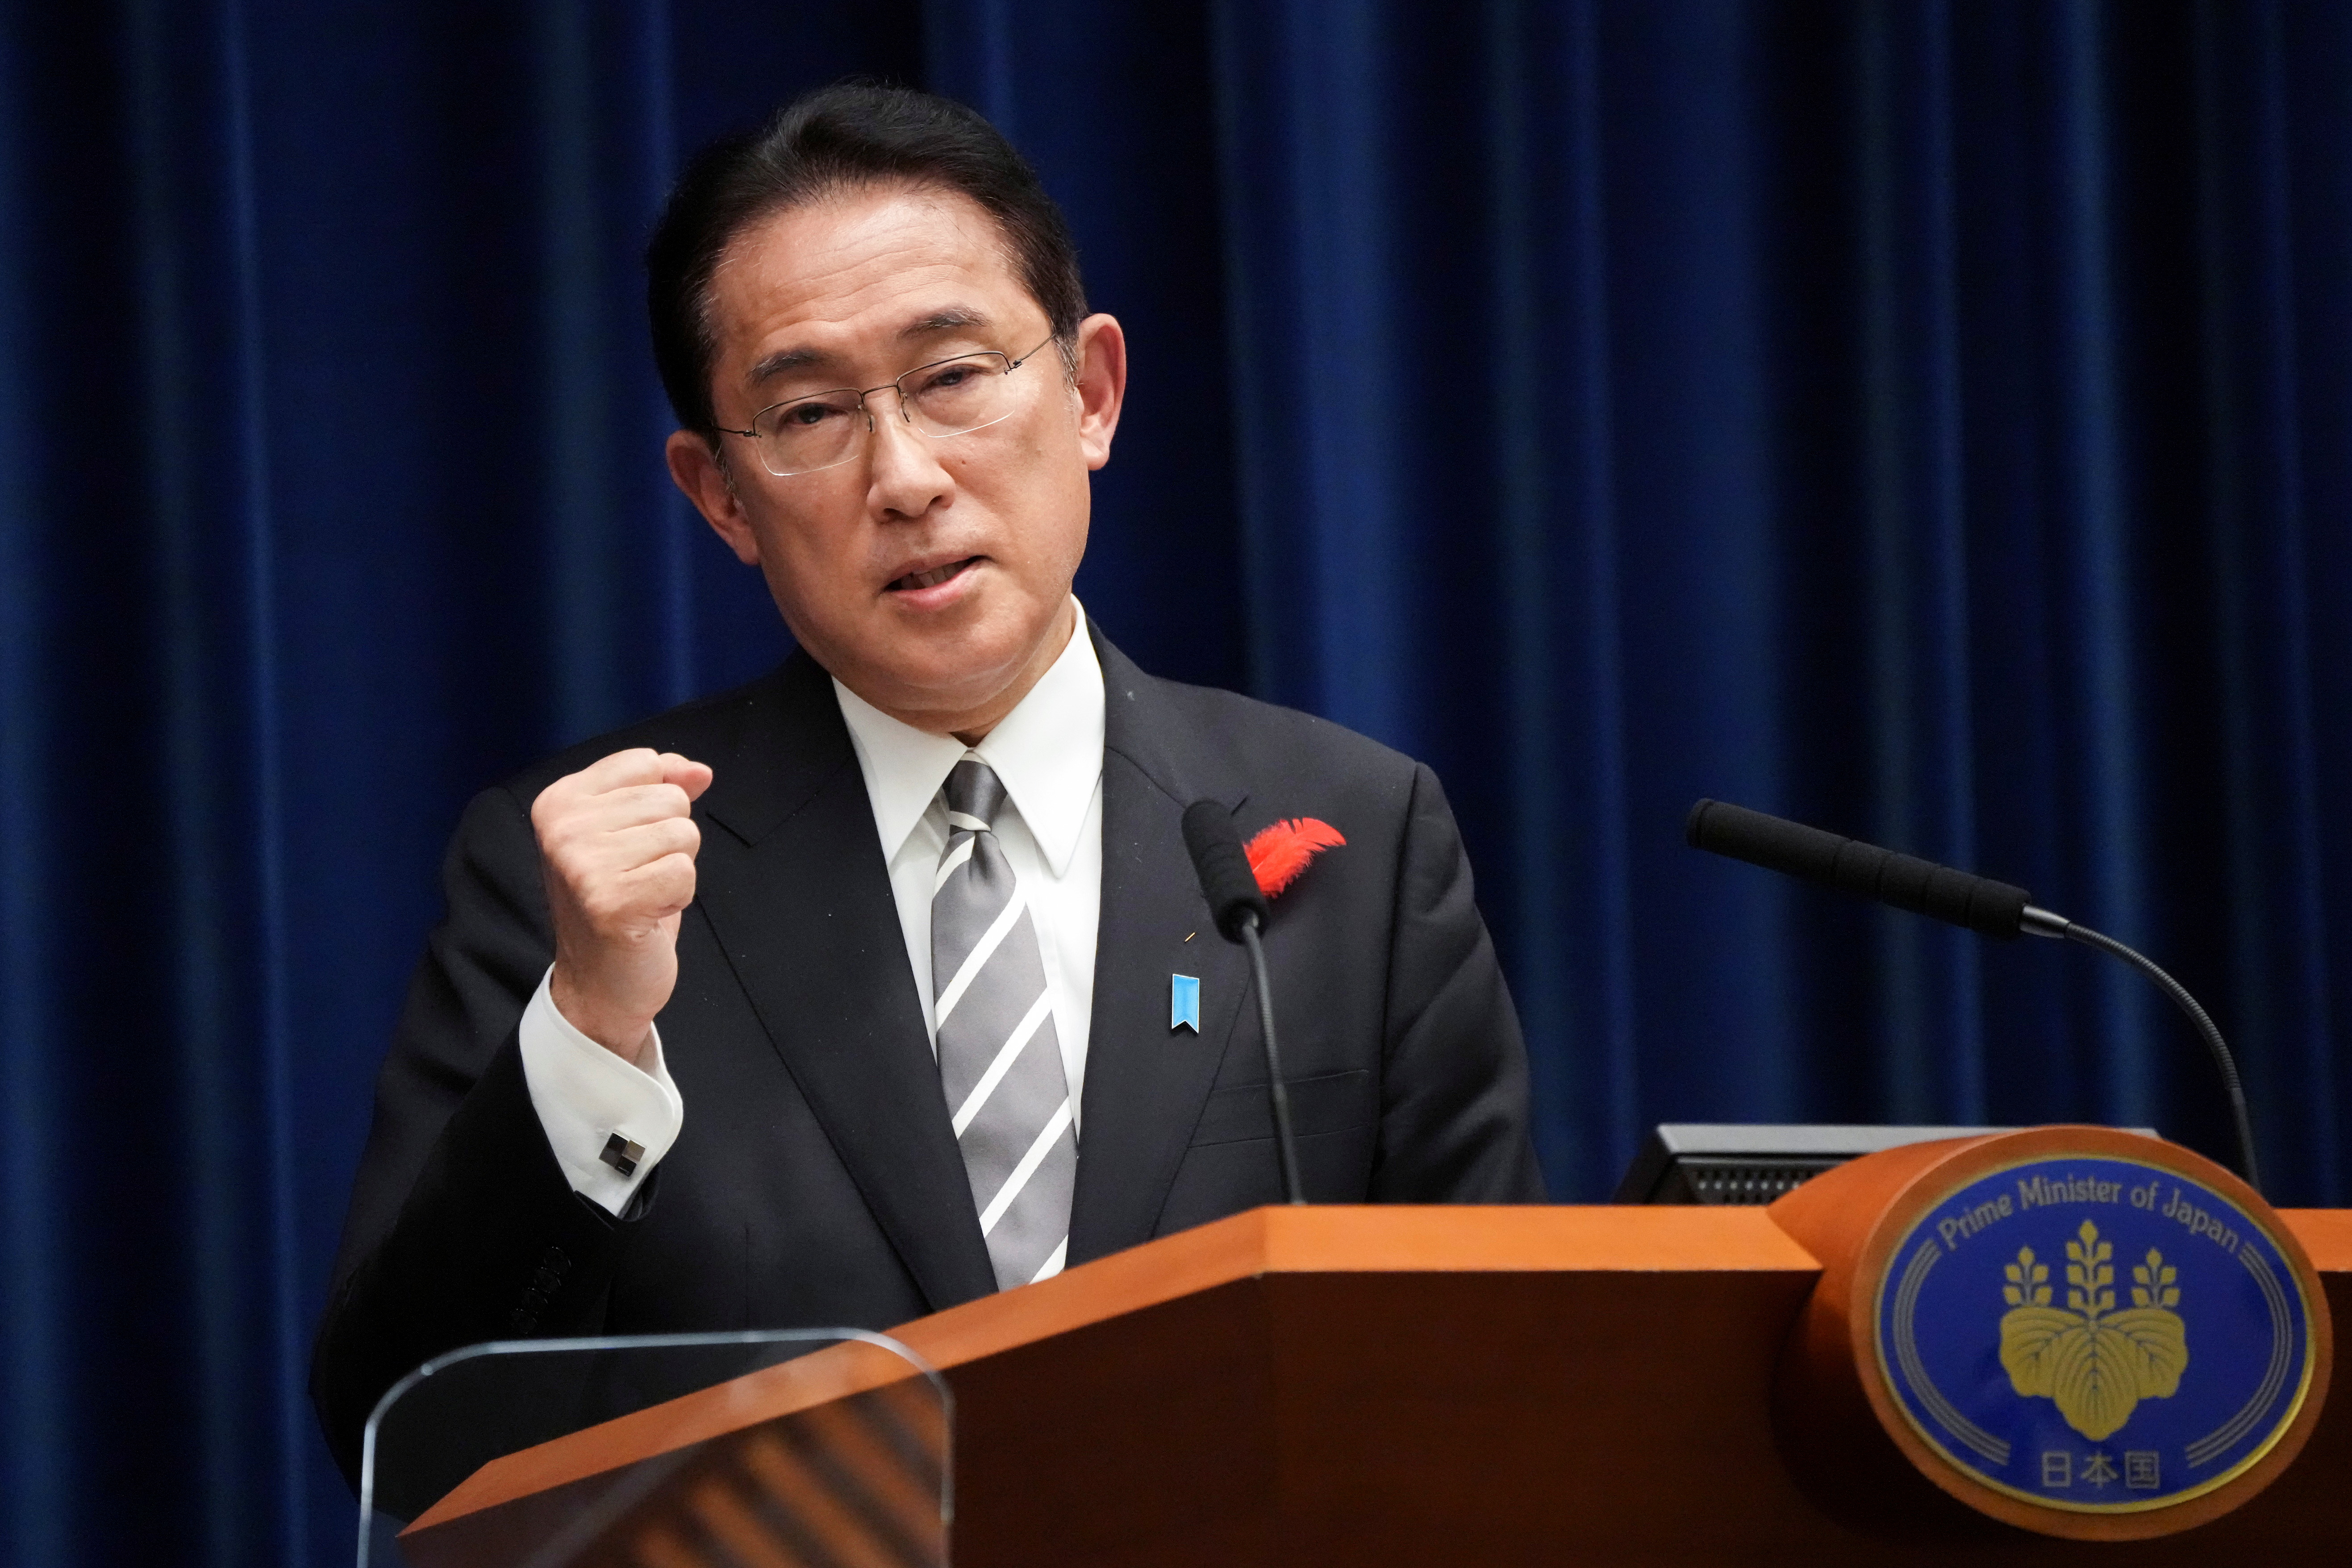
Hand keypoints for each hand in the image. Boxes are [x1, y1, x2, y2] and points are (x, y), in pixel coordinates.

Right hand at [532, 749, 714, 1064]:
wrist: (599, 983)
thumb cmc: (619, 902)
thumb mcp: (633, 832)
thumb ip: (661, 789)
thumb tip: (699, 771)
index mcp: (559, 801)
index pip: (645, 763)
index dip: (657, 804)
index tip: (630, 842)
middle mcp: (562, 828)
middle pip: (670, 799)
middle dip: (670, 840)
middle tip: (637, 876)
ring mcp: (581, 865)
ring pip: (683, 834)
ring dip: (675, 868)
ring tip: (642, 894)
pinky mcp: (610, 901)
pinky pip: (685, 872)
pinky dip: (678, 896)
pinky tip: (647, 914)